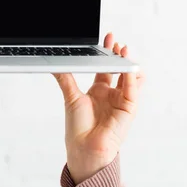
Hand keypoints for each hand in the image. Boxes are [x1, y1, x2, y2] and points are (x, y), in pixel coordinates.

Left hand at [53, 33, 144, 183]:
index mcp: (99, 90)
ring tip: (124, 50)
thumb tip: (54, 64)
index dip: (107, 53)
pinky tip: (127, 68)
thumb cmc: (78, 127)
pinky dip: (131, 78)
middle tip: (117, 43)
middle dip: (119, 55)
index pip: (106, 67)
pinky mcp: (129, 109)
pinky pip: (132, 91)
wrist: (84, 148)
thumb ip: (65, 78)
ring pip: (129, 78)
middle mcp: (112, 94)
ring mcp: (122, 101)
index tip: (107, 38)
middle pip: (119, 70)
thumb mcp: (71, 96)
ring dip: (128, 64)